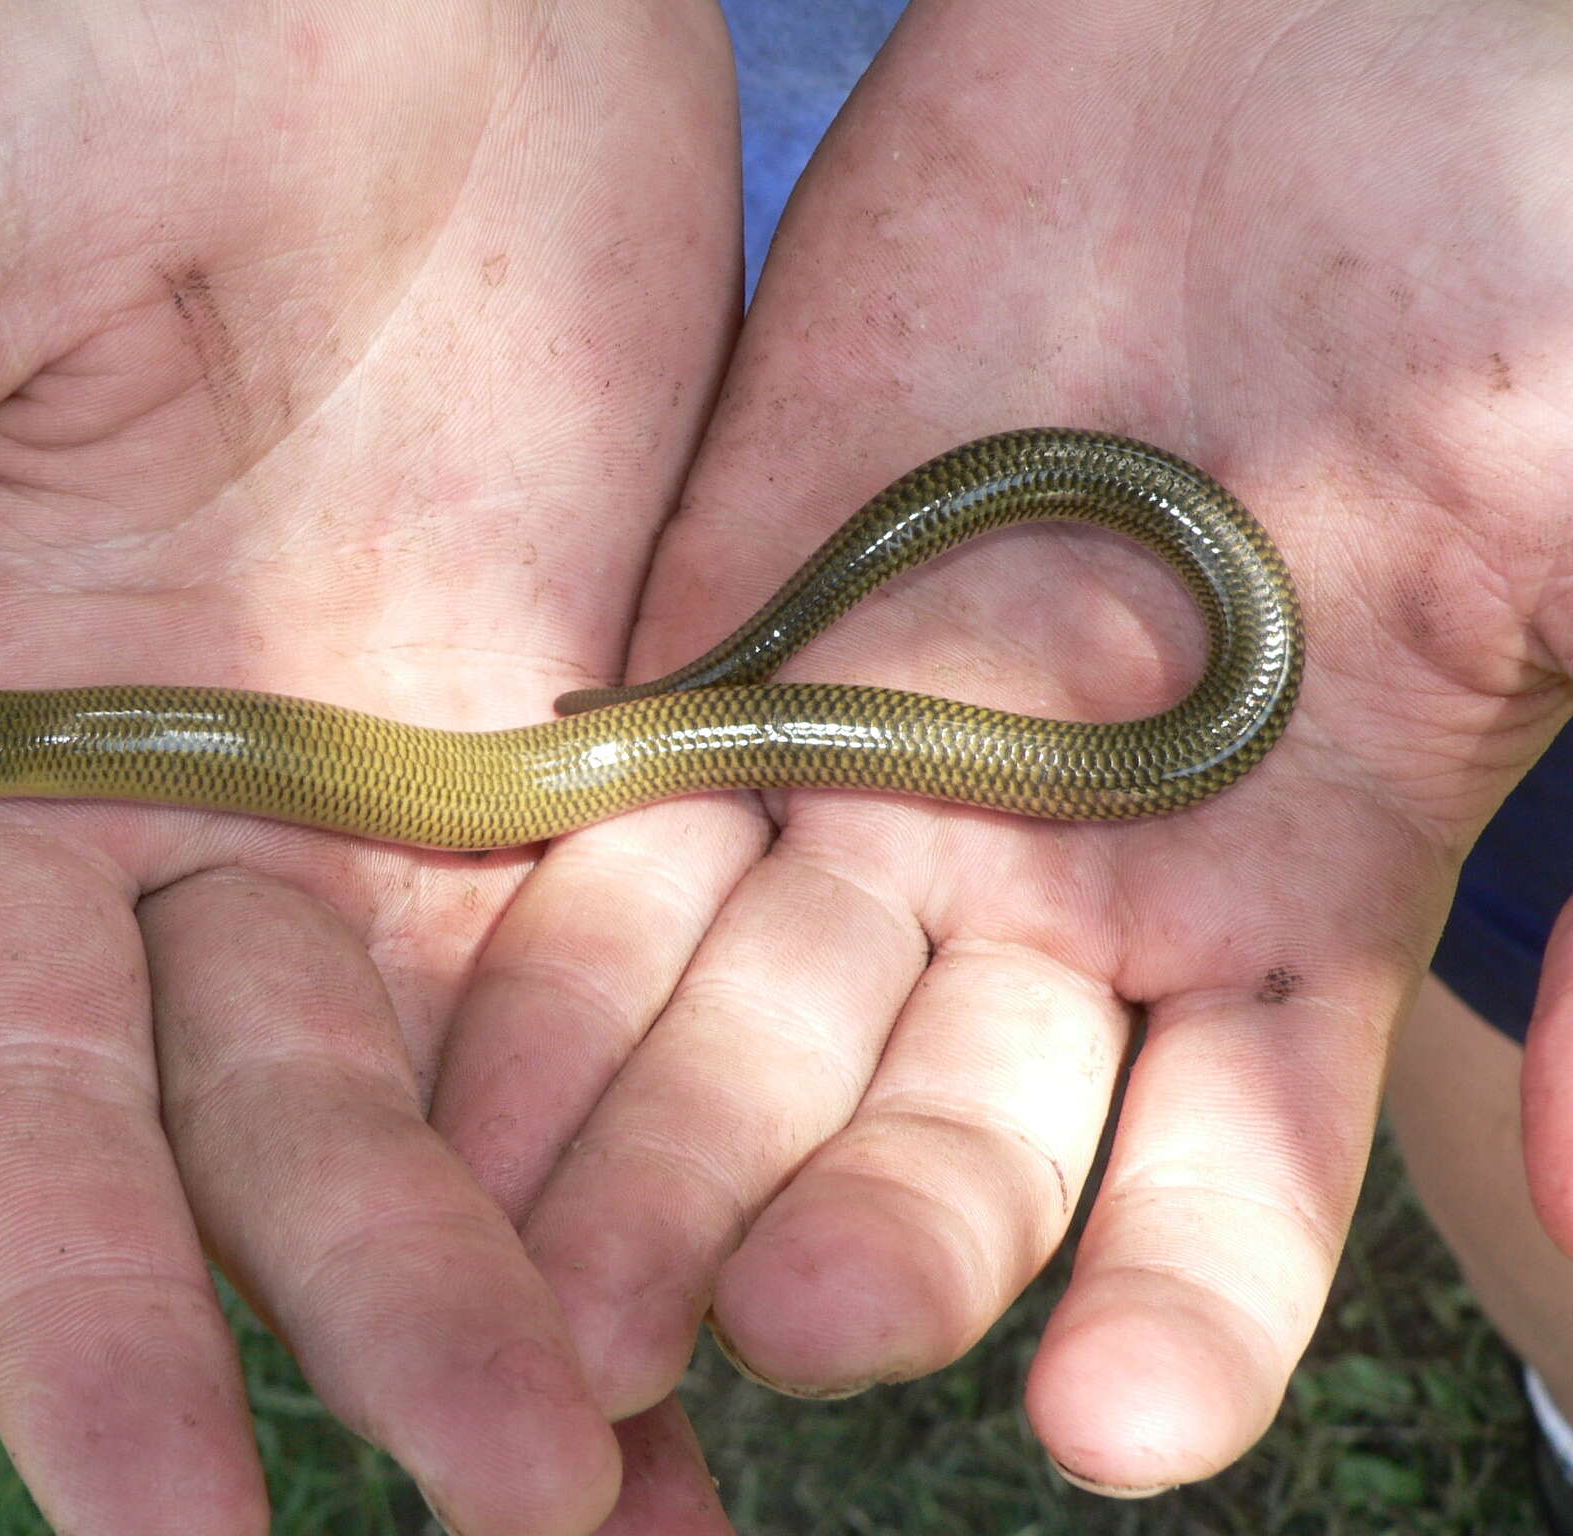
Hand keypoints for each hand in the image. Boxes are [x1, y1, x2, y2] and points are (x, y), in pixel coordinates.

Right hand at [0, 0, 748, 1527]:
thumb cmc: (104, 44)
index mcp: (12, 773)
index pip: (34, 1120)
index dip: (82, 1330)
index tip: (155, 1528)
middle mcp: (225, 831)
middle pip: (302, 1149)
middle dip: (393, 1338)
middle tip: (528, 1512)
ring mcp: (433, 790)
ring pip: (495, 1102)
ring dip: (571, 1294)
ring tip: (668, 1506)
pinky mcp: (614, 720)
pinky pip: (662, 953)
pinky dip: (705, 1114)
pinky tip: (778, 1265)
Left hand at [437, 0, 1572, 1494]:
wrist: (1302, 21)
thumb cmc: (1521, 259)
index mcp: (1284, 890)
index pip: (1218, 1180)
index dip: (1178, 1307)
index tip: (1112, 1430)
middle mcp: (1057, 866)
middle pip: (930, 1123)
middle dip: (857, 1234)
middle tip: (765, 1329)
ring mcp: (877, 744)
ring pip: (746, 1005)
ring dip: (661, 1145)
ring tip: (569, 1289)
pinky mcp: (727, 614)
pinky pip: (622, 814)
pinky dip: (556, 939)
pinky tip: (476, 1066)